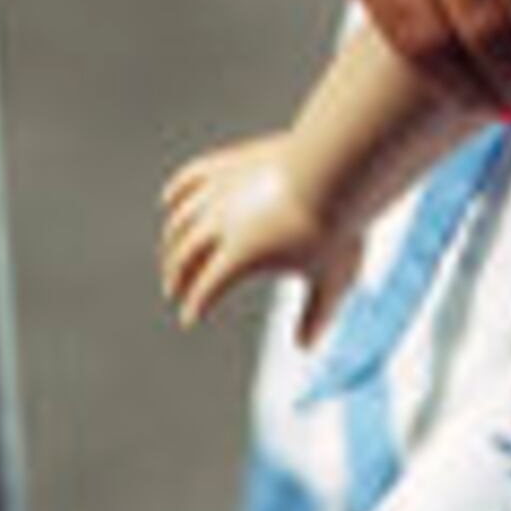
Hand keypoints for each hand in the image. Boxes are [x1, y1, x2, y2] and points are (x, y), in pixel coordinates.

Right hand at [162, 139, 360, 344]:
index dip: (194, 307)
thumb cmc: (339, 228)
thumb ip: (317, 315)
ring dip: (172, 241)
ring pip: (182, 219)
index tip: (189, 319)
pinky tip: (171, 203)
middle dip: (176, 277)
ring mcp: (221, 191)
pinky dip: (176, 194)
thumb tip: (305, 347)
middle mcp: (220, 224)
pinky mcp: (228, 163)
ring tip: (173, 255)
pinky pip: (190, 179)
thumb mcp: (333, 279)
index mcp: (240, 256)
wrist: (339, 168)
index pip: (206, 289)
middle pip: (185, 256)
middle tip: (174, 291)